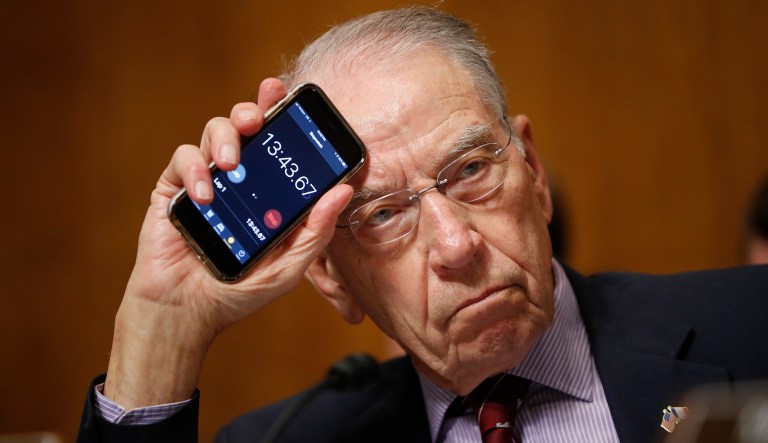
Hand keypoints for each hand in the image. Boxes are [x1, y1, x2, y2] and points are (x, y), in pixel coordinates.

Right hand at [104, 78, 352, 408]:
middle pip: (246, 124)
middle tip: (258, 120)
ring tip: (231, 165)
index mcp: (267, 190)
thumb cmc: (239, 291)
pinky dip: (195, 169)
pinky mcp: (175, 187)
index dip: (283, 113)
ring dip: (226, 139)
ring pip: (215, 130)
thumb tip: (343, 191)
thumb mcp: (288, 266)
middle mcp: (239, 177)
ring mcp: (207, 179)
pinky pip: (184, 157)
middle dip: (253, 111)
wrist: (186, 311)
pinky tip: (205, 195)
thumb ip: (315, 231)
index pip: (278, 142)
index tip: (291, 95)